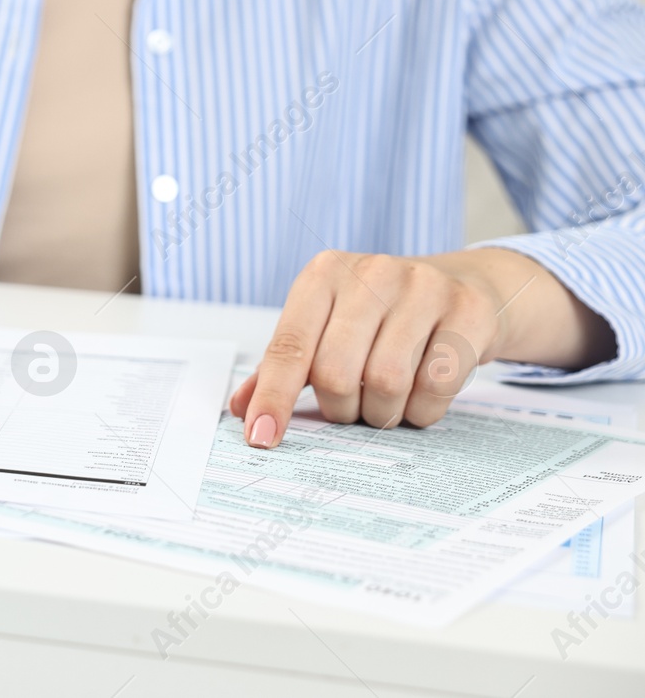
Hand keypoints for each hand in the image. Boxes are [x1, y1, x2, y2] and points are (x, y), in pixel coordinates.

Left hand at [229, 247, 615, 448]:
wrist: (464, 284)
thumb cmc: (381, 313)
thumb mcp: (326, 325)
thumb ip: (283, 366)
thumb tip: (243, 408)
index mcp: (324, 275)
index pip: (288, 346)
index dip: (274, 397)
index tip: (262, 437)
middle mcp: (371, 273)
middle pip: (336, 372)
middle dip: (340, 408)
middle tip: (351, 409)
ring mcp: (424, 287)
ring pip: (387, 382)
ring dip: (382, 412)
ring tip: (385, 402)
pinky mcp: (468, 311)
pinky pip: (437, 384)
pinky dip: (423, 409)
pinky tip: (420, 398)